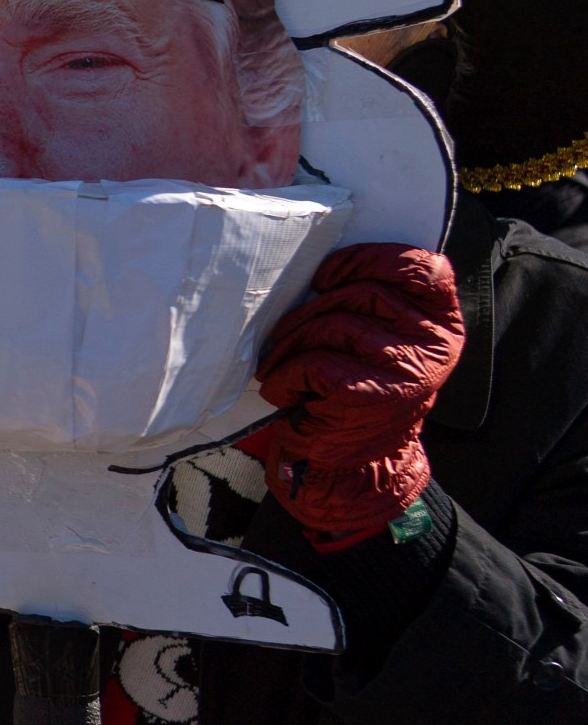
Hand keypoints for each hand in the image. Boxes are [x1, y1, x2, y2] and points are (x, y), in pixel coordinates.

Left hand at [250, 244, 463, 544]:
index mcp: (443, 324)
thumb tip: (319, 263)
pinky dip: (286, 375)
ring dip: (292, 343)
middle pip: (361, 292)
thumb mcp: (383, 343)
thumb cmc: (359, 391)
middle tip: (288, 332)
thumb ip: (376, 303)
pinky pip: (313, 363)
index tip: (329, 274)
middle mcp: (434, 345)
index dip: (369, 260)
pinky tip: (284, 390)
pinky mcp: (371, 394)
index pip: (423, 268)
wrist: (355, 464)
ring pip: (332, 324)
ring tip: (281, 364)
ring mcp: (407, 371)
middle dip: (311, 308)